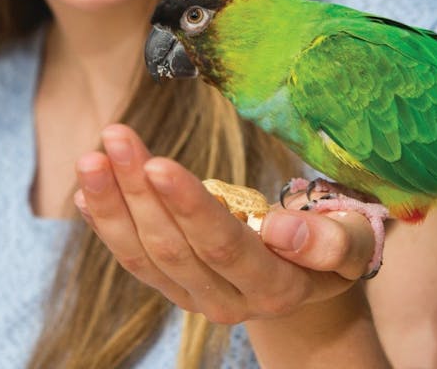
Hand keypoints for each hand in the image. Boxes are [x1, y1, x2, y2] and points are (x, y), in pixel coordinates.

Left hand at [74, 124, 378, 324]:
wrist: (308, 282)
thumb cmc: (333, 246)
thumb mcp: (350, 242)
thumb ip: (328, 241)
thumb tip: (280, 227)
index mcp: (275, 287)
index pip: (223, 245)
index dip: (188, 206)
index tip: (158, 164)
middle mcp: (228, 301)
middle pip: (172, 245)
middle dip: (138, 189)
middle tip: (115, 136)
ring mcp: (194, 298)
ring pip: (143, 253)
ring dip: (112, 202)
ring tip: (91, 156)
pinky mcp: (173, 287)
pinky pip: (132, 258)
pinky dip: (105, 222)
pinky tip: (86, 188)